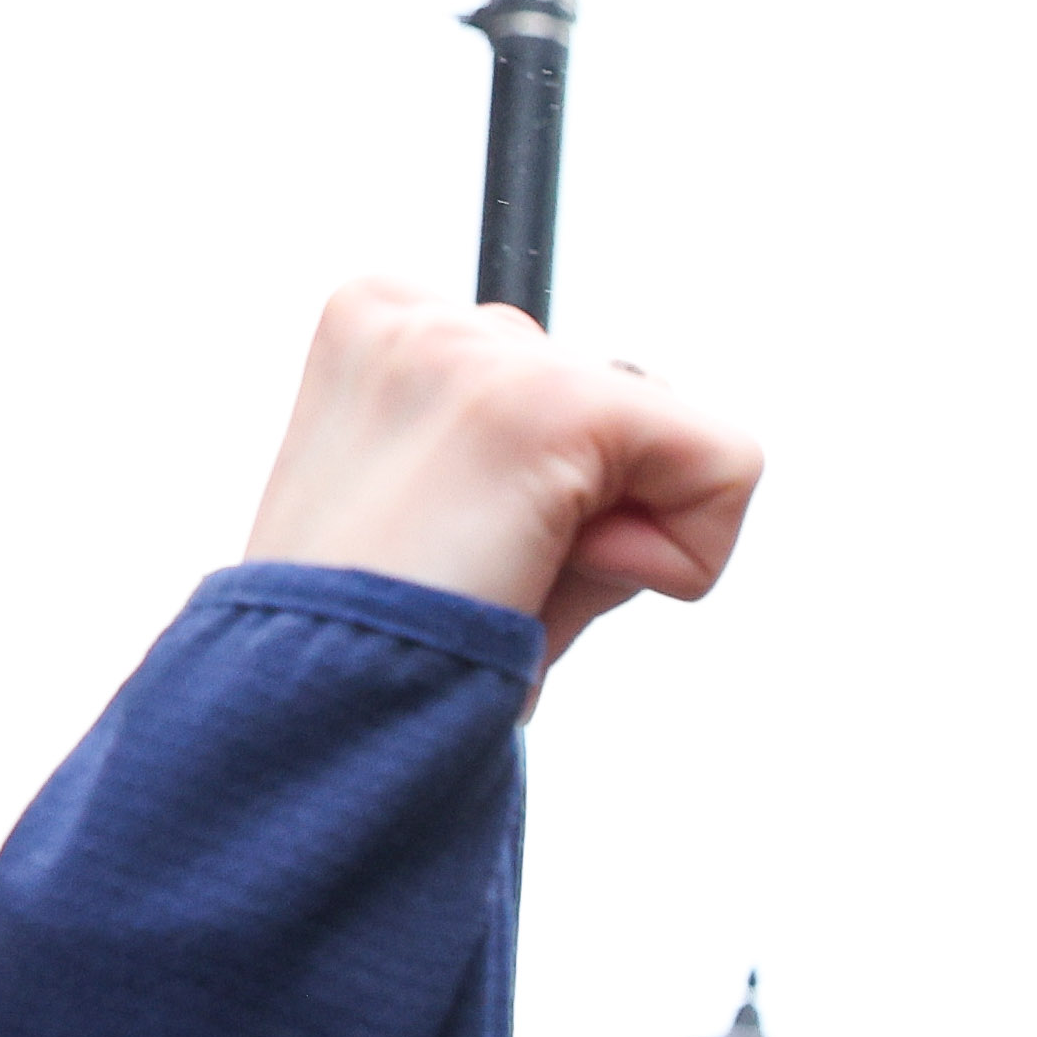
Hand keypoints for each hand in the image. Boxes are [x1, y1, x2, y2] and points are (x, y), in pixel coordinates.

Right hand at [239, 281, 764, 664]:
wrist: (308, 721)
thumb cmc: (371, 653)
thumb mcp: (438, 522)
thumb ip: (530, 469)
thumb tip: (643, 486)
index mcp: (376, 329)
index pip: (557, 378)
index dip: (543, 496)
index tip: (451, 551)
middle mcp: (416, 315)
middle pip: (619, 400)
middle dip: (585, 510)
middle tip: (481, 574)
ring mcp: (477, 350)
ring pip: (675, 434)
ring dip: (617, 539)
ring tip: (500, 574)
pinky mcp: (549, 404)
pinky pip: (728, 465)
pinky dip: (685, 558)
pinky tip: (557, 575)